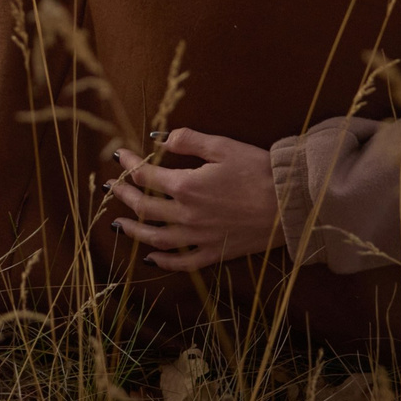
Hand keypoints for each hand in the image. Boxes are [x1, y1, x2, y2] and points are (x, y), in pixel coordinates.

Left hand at [106, 129, 282, 271]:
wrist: (289, 203)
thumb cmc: (258, 171)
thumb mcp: (223, 146)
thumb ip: (189, 140)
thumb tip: (163, 138)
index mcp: (186, 186)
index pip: (146, 175)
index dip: (129, 164)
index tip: (119, 156)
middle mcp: (187, 215)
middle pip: (144, 207)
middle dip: (124, 195)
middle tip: (111, 188)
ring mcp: (199, 237)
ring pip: (156, 238)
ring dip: (133, 230)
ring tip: (118, 223)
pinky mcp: (214, 252)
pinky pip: (182, 262)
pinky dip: (163, 261)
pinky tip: (150, 256)